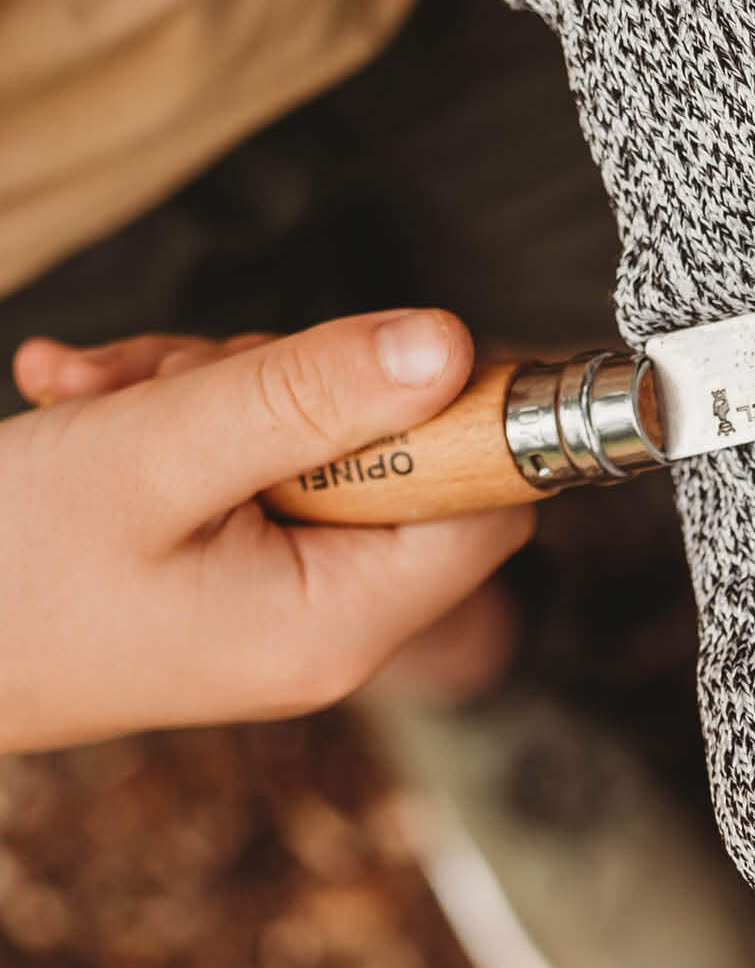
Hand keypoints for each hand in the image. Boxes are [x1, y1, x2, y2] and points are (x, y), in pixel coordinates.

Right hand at [1, 312, 534, 752]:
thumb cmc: (4, 569)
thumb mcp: (155, 455)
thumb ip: (306, 395)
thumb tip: (448, 346)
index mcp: (343, 618)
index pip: (493, 501)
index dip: (463, 411)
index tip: (382, 347)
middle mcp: (333, 621)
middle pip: (404, 456)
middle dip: (302, 385)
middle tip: (184, 376)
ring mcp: (283, 598)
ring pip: (320, 442)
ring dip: (219, 389)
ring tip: (105, 392)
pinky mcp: (235, 570)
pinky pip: (257, 465)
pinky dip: (182, 417)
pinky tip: (89, 401)